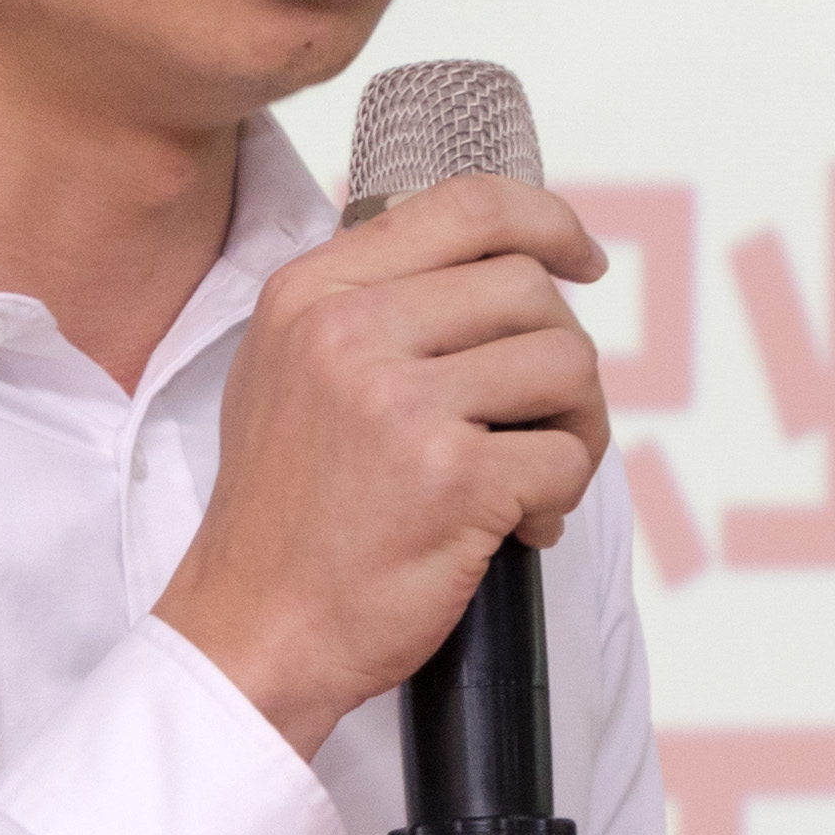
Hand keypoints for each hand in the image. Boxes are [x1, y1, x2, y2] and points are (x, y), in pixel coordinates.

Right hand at [154, 175, 610, 749]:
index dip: (547, 222)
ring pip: (566, 366)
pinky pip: (565, 456)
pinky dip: (561, 497)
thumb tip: (491, 262)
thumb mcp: (288, 368)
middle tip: (543, 419)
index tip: (582, 258)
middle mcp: (351, 331)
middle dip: (560, 356)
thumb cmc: (284, 515)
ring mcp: (402, 403)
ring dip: (575, 426)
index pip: (466, 205)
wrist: (252, 630)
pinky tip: (518, 527)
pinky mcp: (453, 478)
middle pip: (530, 288)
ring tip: (535, 475)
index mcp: (313, 291)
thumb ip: (369, 302)